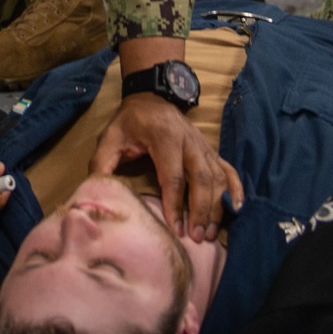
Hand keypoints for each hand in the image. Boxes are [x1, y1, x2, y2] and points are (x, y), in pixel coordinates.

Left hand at [90, 96, 243, 240]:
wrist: (152, 95)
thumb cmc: (131, 121)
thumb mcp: (111, 136)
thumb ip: (102, 161)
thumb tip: (96, 189)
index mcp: (165, 138)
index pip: (173, 175)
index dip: (175, 203)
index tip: (176, 229)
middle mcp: (189, 141)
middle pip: (201, 178)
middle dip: (201, 210)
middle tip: (197, 237)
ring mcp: (203, 145)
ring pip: (216, 177)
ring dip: (216, 206)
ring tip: (211, 233)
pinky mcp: (210, 150)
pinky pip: (228, 170)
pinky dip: (235, 189)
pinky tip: (236, 208)